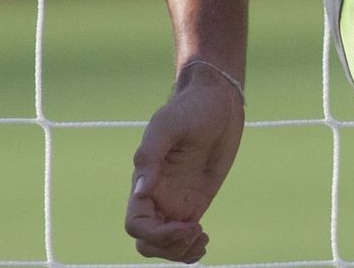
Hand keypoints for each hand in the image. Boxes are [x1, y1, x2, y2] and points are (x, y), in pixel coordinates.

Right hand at [125, 67, 244, 261]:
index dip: (156, 234)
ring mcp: (175, 201)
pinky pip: (185, 236)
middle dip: (169, 246)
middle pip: (149, 241)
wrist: (217, 100)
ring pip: (165, 244)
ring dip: (180, 252)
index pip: (136, 225)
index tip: (186, 224)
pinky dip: (190, 248)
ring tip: (202, 240)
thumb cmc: (190, 108)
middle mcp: (156, 196)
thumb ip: (151, 156)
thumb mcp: (168, 126)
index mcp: (144, 182)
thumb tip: (141, 192)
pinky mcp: (195, 201)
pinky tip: (203, 242)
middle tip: (195, 231)